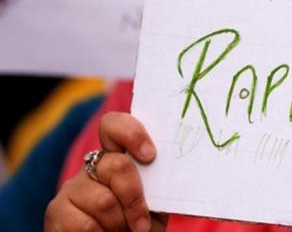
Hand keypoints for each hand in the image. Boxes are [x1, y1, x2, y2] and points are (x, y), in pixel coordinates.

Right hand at [45, 112, 167, 231]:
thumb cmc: (143, 223)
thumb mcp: (158, 201)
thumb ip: (161, 183)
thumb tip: (179, 173)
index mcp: (119, 155)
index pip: (114, 125)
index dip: (131, 133)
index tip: (150, 155)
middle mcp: (93, 165)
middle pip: (116, 166)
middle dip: (135, 199)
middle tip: (142, 224)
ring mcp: (73, 187)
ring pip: (104, 200)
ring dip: (120, 224)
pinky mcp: (57, 210)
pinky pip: (85, 224)